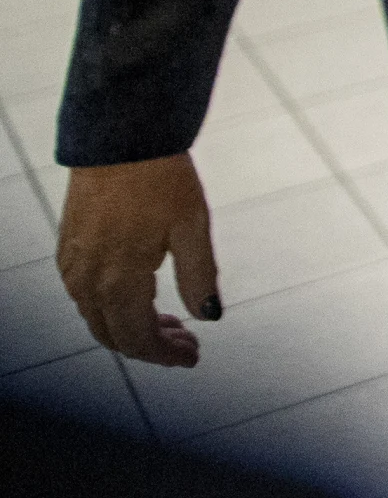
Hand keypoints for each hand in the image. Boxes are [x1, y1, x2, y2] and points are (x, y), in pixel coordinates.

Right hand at [60, 155, 220, 366]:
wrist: (120, 140)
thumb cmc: (162, 180)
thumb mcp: (192, 227)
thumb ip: (199, 276)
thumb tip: (210, 317)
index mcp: (119, 279)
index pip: (137, 338)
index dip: (164, 355)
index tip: (193, 357)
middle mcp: (87, 281)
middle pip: (114, 336)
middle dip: (151, 346)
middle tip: (189, 343)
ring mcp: (72, 267)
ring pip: (98, 319)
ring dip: (132, 329)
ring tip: (174, 324)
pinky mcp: (67, 253)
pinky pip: (85, 298)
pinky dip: (113, 309)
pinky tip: (143, 300)